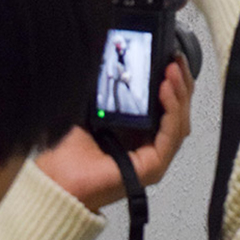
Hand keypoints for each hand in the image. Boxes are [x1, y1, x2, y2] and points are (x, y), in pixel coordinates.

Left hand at [34, 57, 194, 211]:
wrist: (58, 180)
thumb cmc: (69, 154)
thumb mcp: (91, 109)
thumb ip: (107, 88)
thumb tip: (113, 58)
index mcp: (139, 134)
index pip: (168, 107)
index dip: (174, 83)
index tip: (171, 59)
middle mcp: (150, 147)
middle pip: (180, 112)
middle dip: (181, 83)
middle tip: (177, 60)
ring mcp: (155, 158)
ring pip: (180, 122)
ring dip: (179, 93)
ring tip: (172, 71)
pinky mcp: (154, 166)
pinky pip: (171, 135)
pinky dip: (172, 110)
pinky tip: (165, 91)